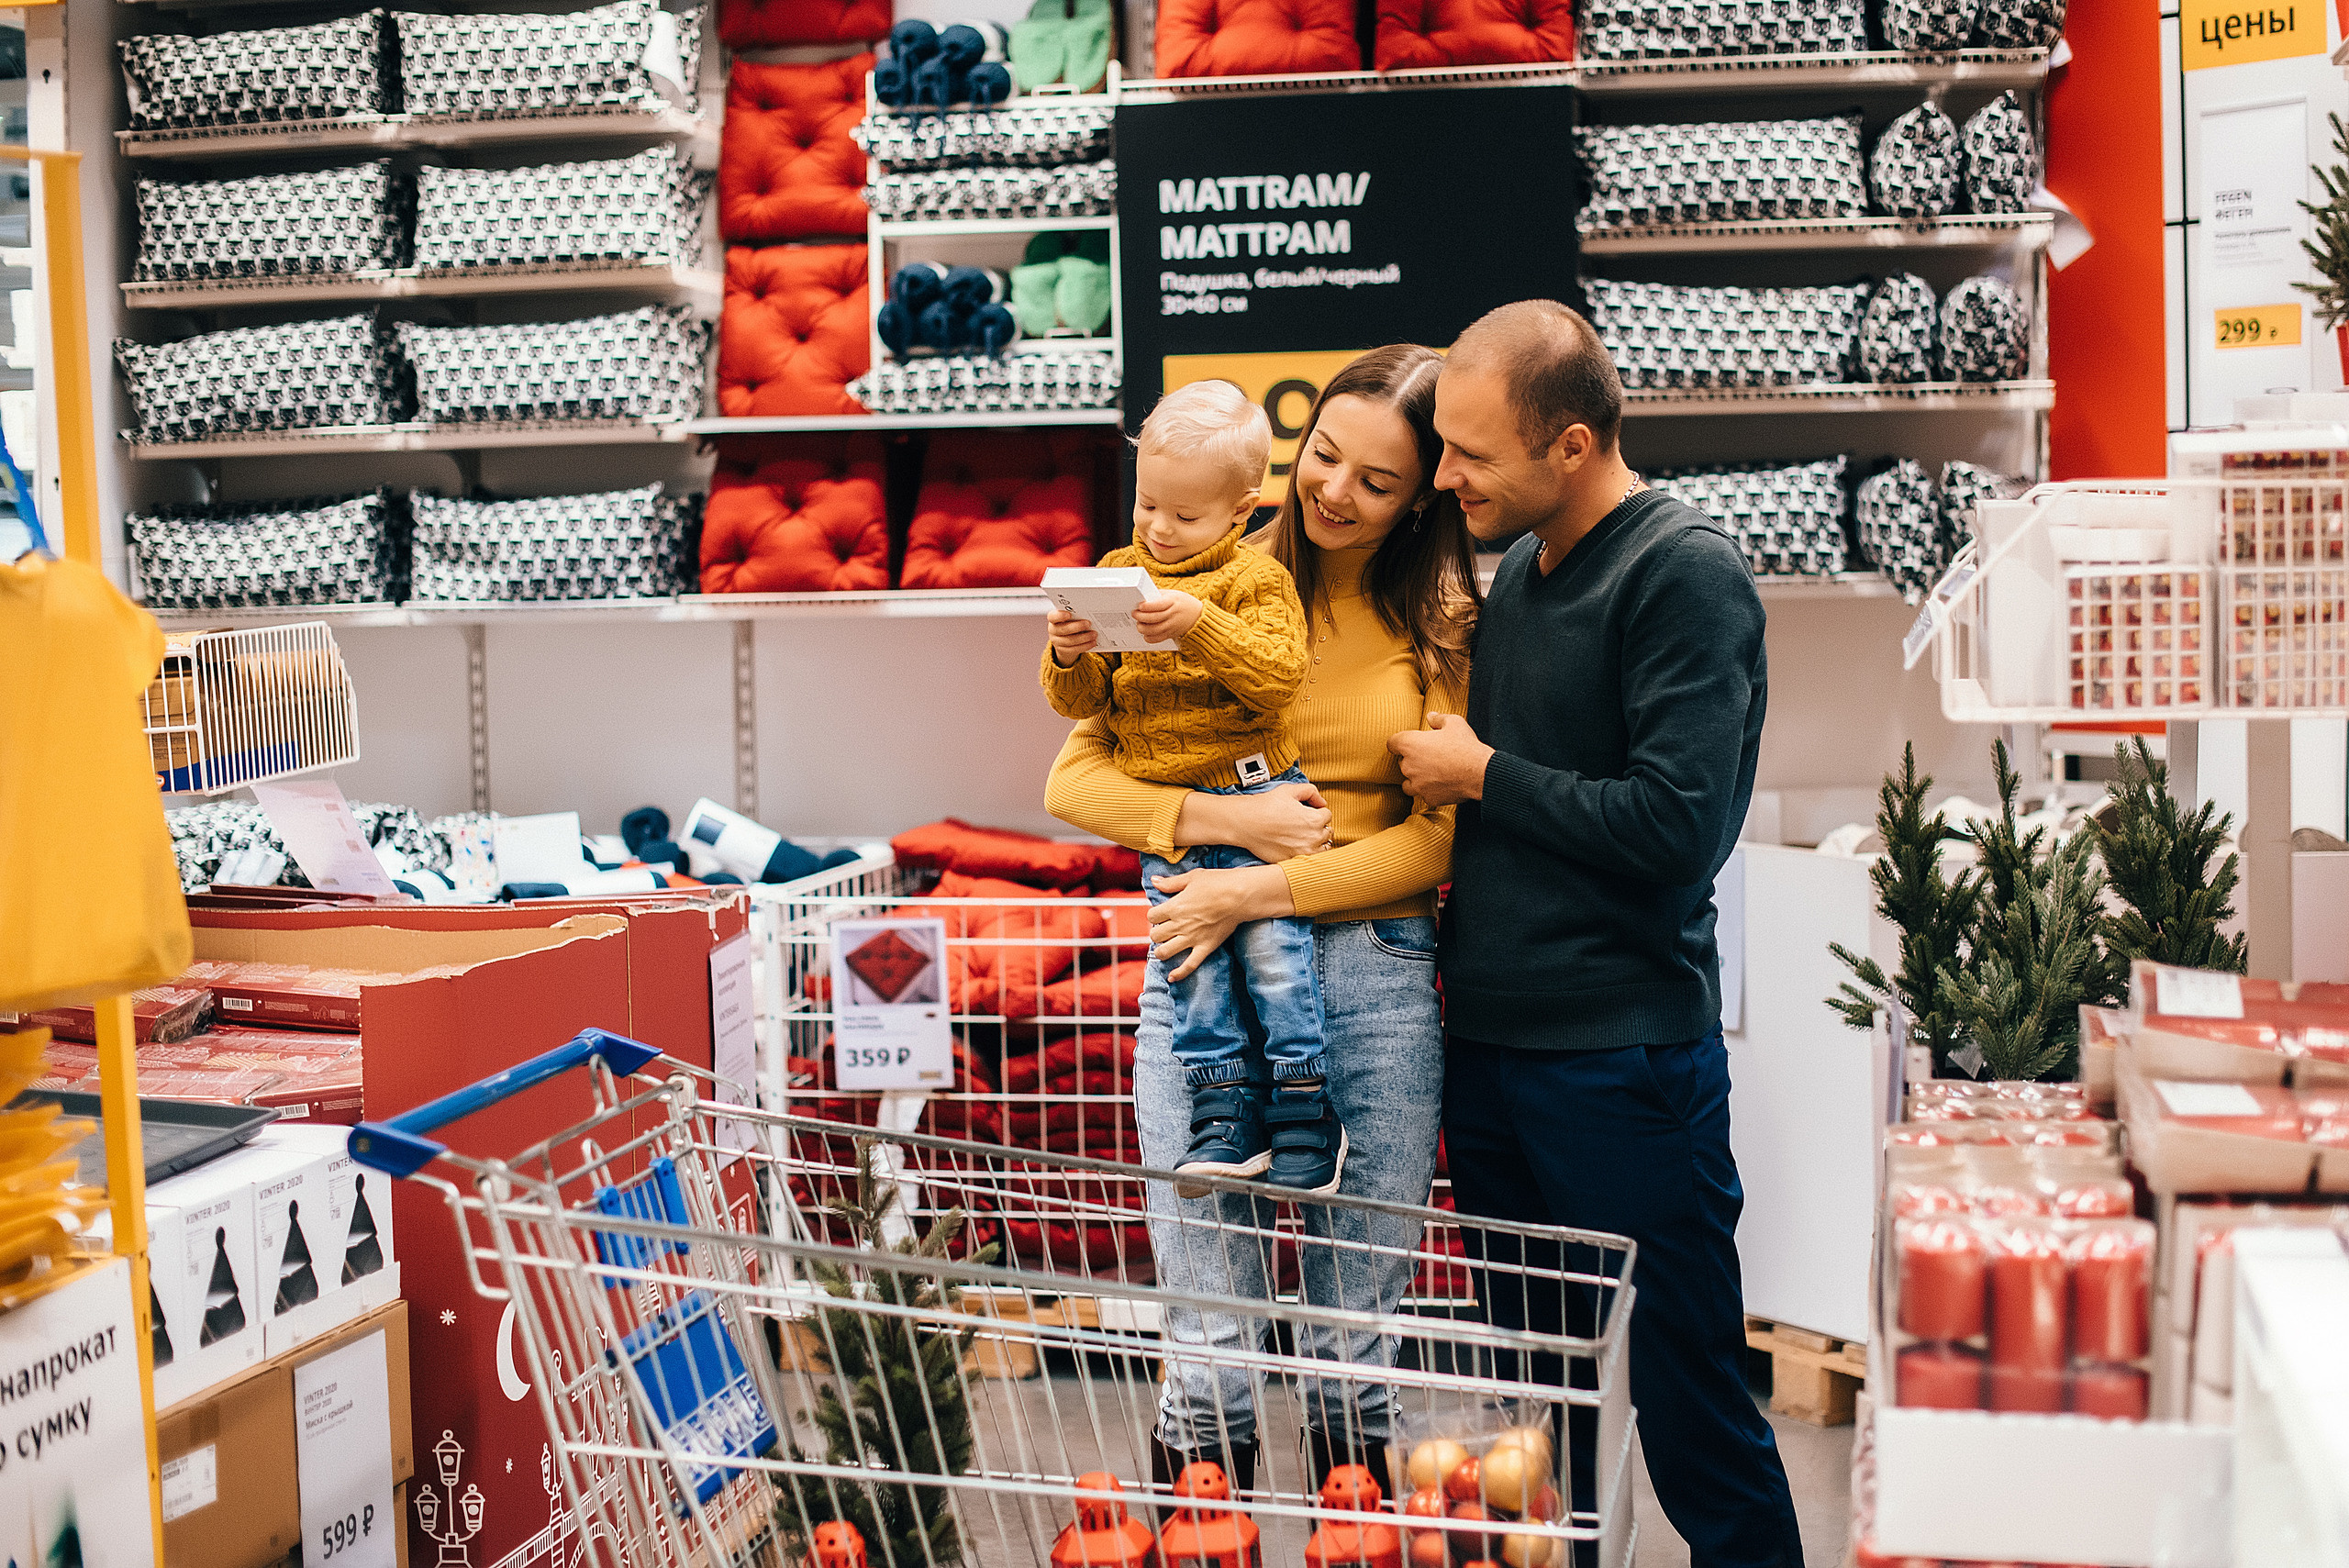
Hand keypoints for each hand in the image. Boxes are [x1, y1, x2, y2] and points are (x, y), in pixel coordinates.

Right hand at [1046, 607, 1097, 664]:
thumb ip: (1076, 614)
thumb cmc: (1070, 622)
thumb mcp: (1071, 617)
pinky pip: (1074, 649)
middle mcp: (1052, 630)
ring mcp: (1057, 641)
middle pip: (1063, 629)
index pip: (1053, 616)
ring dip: (1084, 637)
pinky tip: (1093, 642)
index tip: (1069, 614)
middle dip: (1077, 627)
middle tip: (1088, 623)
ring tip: (1094, 634)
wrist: (1066, 638)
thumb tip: (1089, 614)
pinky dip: (1085, 646)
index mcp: (1053, 619)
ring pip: (1070, 641)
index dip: (1060, 616)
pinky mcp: (1063, 650)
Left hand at [1132, 589, 1204, 644]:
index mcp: (1173, 602)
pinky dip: (1149, 638)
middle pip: (1154, 618)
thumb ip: (1159, 595)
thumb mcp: (1173, 594)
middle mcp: (1173, 614)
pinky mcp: (1171, 634)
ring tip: (1139, 624)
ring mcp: (1172, 626)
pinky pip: (1158, 639)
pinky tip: (1145, 634)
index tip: (1140, 606)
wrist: (1198, 616)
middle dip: (1141, 617)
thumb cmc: (1183, 603)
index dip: (1147, 606)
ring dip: (1143, 628)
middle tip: (1135, 614)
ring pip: (1155, 630)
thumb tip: (1142, 597)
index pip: (1159, 605)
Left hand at [1147, 863, 1291, 980]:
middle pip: (1155, 935)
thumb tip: (1154, 880)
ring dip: (1161, 951)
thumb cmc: (1217, 883)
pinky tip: (1171, 977)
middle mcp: (1180, 925)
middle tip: (1164, 930)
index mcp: (1175, 907)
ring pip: (1165, 952)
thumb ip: (1171, 883)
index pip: (1151, 916)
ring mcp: (1192, 938)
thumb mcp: (1192, 877)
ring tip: (1165, 948)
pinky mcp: (1205, 947)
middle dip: (1156, 933)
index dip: (1154, 915)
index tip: (1161, 914)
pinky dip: (1179, 973)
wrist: (1240, 896)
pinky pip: (1189, 965)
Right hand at [1181, 780, 1331, 862]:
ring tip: (1303, 836)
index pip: (1328, 815)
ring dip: (1317, 842)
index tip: (1306, 811)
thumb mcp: (1290, 790)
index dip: (1317, 811)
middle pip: (1327, 832)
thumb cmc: (1266, 805)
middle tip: (1303, 823)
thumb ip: (1311, 792)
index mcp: (1315, 820)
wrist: (1246, 823)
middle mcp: (1313, 839)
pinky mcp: (1293, 862)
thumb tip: (1322, 802)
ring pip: (1322, 848)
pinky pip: (1308, 860)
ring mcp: (1303, 853)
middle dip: (1319, 826)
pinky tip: (1295, 846)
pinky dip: (1306, 854)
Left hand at [1390, 712, 1493, 806]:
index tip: (1405, 743)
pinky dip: (1430, 791)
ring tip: (1430, 774)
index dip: (1398, 742)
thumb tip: (1431, 716)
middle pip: (1401, 762)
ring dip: (1415, 778)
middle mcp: (1409, 765)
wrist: (1480, 773)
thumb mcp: (1454, 723)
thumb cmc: (1465, 746)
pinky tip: (1442, 785)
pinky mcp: (1428, 798)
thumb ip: (1438, 719)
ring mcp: (1417, 784)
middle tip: (1430, 756)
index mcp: (1410, 744)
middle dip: (1412, 759)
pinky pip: (1424, 794)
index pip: (1392, 743)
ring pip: (1408, 783)